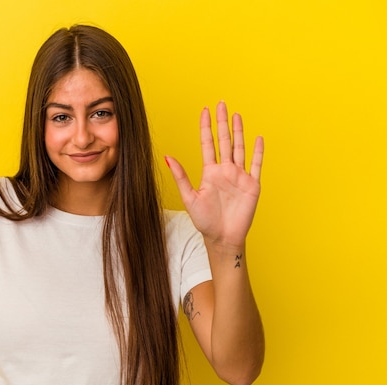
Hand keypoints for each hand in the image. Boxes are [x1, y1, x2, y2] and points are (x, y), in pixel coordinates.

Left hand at [165, 102, 263, 247]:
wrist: (222, 238)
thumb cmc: (205, 221)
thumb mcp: (190, 198)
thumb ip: (181, 177)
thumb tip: (167, 157)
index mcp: (210, 172)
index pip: (208, 144)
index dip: (206, 127)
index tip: (205, 110)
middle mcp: (225, 171)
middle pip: (224, 141)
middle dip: (222, 122)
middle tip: (221, 104)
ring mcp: (239, 176)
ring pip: (239, 148)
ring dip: (239, 132)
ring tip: (237, 115)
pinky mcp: (252, 185)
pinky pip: (256, 165)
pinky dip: (258, 152)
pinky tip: (258, 138)